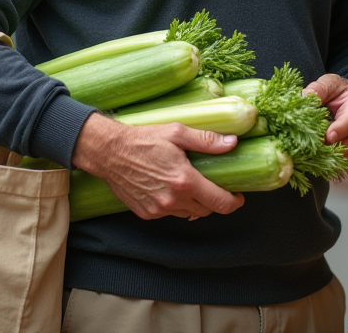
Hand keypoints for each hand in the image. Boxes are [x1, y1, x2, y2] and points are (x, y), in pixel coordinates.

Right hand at [71, 113, 243, 220]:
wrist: (109, 153)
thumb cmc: (143, 139)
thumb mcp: (177, 133)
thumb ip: (206, 141)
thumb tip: (232, 143)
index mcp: (185, 180)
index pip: (220, 202)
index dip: (234, 202)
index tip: (238, 196)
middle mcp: (173, 199)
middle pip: (207, 211)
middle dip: (214, 201)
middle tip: (213, 186)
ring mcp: (159, 209)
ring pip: (189, 214)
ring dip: (195, 204)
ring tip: (191, 186)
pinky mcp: (147, 213)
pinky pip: (170, 214)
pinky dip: (176, 205)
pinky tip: (170, 189)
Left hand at [303, 74, 347, 161]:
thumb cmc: (340, 91)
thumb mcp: (329, 83)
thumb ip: (318, 89)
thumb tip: (303, 96)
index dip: (339, 130)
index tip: (327, 137)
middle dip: (331, 145)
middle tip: (313, 145)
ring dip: (331, 155)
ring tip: (315, 150)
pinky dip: (335, 161)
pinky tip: (321, 157)